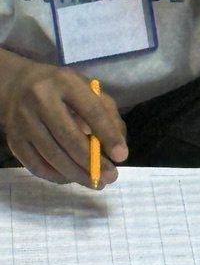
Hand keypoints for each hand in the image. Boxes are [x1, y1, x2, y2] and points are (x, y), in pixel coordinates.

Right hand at [0, 55, 127, 187]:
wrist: (17, 86)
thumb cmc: (62, 88)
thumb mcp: (87, 89)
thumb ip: (106, 112)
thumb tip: (118, 145)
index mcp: (66, 82)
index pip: (91, 111)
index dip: (108, 134)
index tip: (121, 155)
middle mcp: (41, 100)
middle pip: (69, 137)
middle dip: (92, 161)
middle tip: (111, 177)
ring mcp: (24, 122)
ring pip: (52, 155)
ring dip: (76, 174)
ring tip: (96, 182)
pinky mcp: (13, 141)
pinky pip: (36, 165)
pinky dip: (56, 176)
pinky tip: (72, 178)